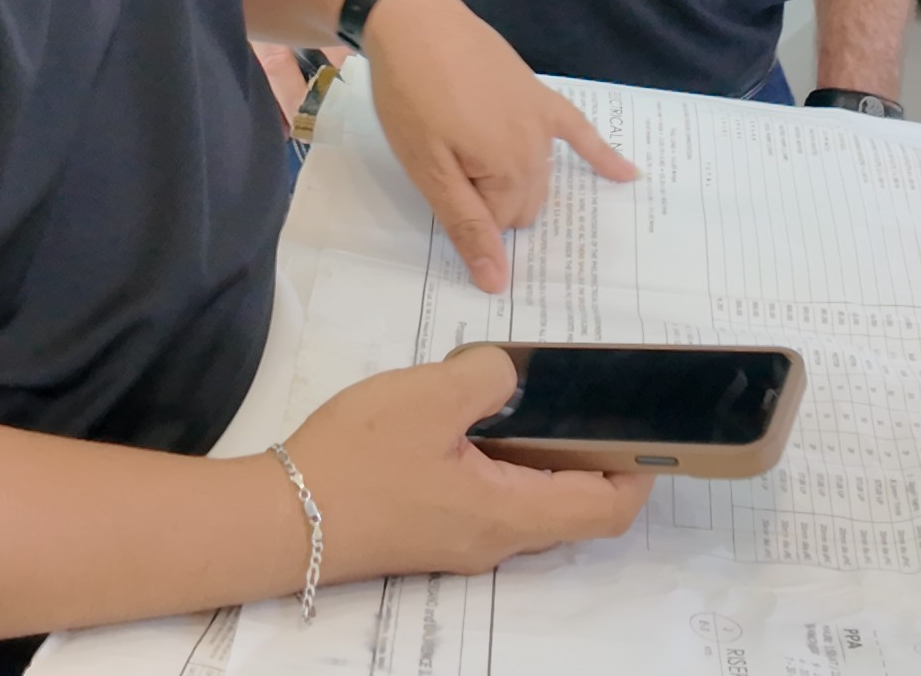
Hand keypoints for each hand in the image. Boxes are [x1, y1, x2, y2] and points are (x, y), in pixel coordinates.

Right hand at [280, 345, 648, 584]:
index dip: (637, 474)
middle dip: (593, 460)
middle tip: (586, 401)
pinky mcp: (430, 535)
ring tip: (529, 402)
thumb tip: (511, 377)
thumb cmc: (358, 461)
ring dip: (542, 461)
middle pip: (573, 512)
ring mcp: (461, 544)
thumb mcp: (430, 396)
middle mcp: (495, 541)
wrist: (278, 518)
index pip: (605, 511)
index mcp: (509, 514)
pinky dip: (503, 467)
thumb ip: (488, 376)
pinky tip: (474, 424)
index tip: (642, 428)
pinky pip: (490, 504)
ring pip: (529, 507)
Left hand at [357, 0, 633, 291]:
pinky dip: (602, 156)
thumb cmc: (412, 98)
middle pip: (522, 204)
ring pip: (538, 175)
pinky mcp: (539, 94)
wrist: (415, 23)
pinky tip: (630, 176)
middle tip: (448, 171)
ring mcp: (542, 119)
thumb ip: (466, 224)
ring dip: (513, 180)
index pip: (501, 224)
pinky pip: (578, 130)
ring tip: (472, 153)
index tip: (439, 184)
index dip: (466, 212)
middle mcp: (538, 149)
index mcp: (510, 170)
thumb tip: (497, 282)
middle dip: (489, 201)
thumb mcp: (427, 169)